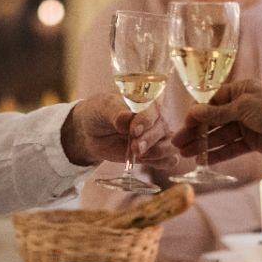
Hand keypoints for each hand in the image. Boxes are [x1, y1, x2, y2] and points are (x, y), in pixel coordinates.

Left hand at [60, 93, 177, 167]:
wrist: (91, 131)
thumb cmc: (100, 112)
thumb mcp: (103, 108)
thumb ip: (116, 113)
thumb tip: (127, 118)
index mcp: (147, 98)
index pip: (154, 107)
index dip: (146, 120)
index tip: (134, 131)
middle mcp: (157, 116)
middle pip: (163, 127)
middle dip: (150, 140)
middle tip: (135, 148)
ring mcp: (158, 135)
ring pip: (170, 145)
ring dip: (157, 153)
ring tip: (138, 155)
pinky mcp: (155, 153)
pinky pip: (169, 160)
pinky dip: (161, 163)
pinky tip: (146, 161)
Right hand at [172, 79, 261, 165]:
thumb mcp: (244, 108)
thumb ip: (218, 113)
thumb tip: (193, 112)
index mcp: (242, 90)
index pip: (212, 101)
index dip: (197, 114)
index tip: (183, 125)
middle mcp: (242, 106)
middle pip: (213, 120)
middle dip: (195, 131)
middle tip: (177, 143)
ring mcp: (247, 125)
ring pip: (220, 135)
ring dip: (202, 144)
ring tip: (185, 154)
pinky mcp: (252, 142)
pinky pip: (230, 147)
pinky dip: (217, 153)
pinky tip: (203, 160)